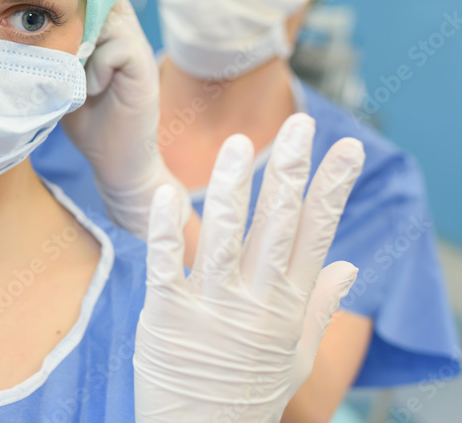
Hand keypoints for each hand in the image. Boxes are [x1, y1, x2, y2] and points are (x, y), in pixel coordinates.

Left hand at [61, 0, 184, 238]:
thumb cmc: (87, 120)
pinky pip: (119, 50)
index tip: (42, 2)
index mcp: (107, 31)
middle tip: (55, 41)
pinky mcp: (144, 71)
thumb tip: (19, 26)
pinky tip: (92, 90)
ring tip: (74, 71)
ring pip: (109, 19)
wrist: (116, 162)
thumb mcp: (64, 77)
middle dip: (73, 12)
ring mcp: (137, 50)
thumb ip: (57, 49)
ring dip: (83, 42)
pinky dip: (98, 68)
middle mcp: (126, 33)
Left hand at [133, 113, 363, 421]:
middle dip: (289, 173)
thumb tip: (350, 263)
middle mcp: (257, 301)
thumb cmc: (247, 392)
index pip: (316, 235)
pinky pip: (167, 264)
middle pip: (277, 227)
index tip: (347, 148)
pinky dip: (167, 229)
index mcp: (290, 305)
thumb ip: (321, 305)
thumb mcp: (295, 354)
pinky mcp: (168, 314)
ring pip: (225, 237)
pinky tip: (169, 193)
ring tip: (239, 144)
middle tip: (299, 124)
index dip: (331, 190)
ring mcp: (212, 306)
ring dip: (232, 188)